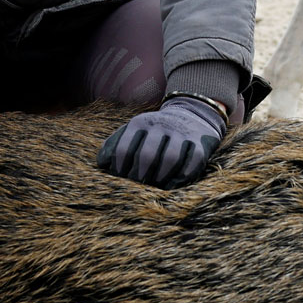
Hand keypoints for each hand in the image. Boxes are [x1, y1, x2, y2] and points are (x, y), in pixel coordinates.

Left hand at [96, 96, 226, 188]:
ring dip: (160, 177)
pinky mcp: (200, 143)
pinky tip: (173, 185)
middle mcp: (161, 125)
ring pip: (170, 158)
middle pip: (147, 154)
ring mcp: (182, 133)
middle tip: (137, 188)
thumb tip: (101, 165)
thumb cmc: (154, 131)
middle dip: (140, 175)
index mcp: (140, 122)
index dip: (119, 168)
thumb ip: (115, 144)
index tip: (119, 180)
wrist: (191, 114)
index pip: (124, 148)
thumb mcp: (133, 130)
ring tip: (154, 187)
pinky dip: (182, 177)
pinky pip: (192, 162)